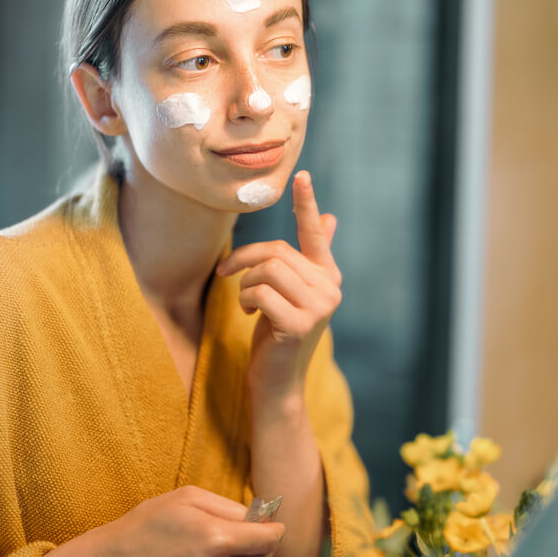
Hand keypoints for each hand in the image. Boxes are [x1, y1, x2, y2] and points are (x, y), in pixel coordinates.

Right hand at [95, 486, 284, 556]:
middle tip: (248, 539)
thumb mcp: (188, 499)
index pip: (268, 539)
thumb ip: (230, 506)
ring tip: (222, 554)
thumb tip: (262, 518)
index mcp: (216, 537)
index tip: (274, 528)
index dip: (275, 531)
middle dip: (261, 548)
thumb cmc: (149, 524)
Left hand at [217, 170, 340, 405]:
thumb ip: (309, 258)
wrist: (276, 381)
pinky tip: (252, 316)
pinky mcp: (300, 324)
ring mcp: (319, 307)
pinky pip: (260, 292)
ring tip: (248, 303)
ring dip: (246, 285)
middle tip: (227, 274)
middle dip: (244, 260)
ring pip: (268, 269)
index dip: (307, 204)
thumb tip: (330, 220)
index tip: (301, 175)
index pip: (314, 234)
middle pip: (276, 251)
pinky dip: (247, 301)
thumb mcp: (291, 292)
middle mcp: (330, 288)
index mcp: (327, 276)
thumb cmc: (278, 333)